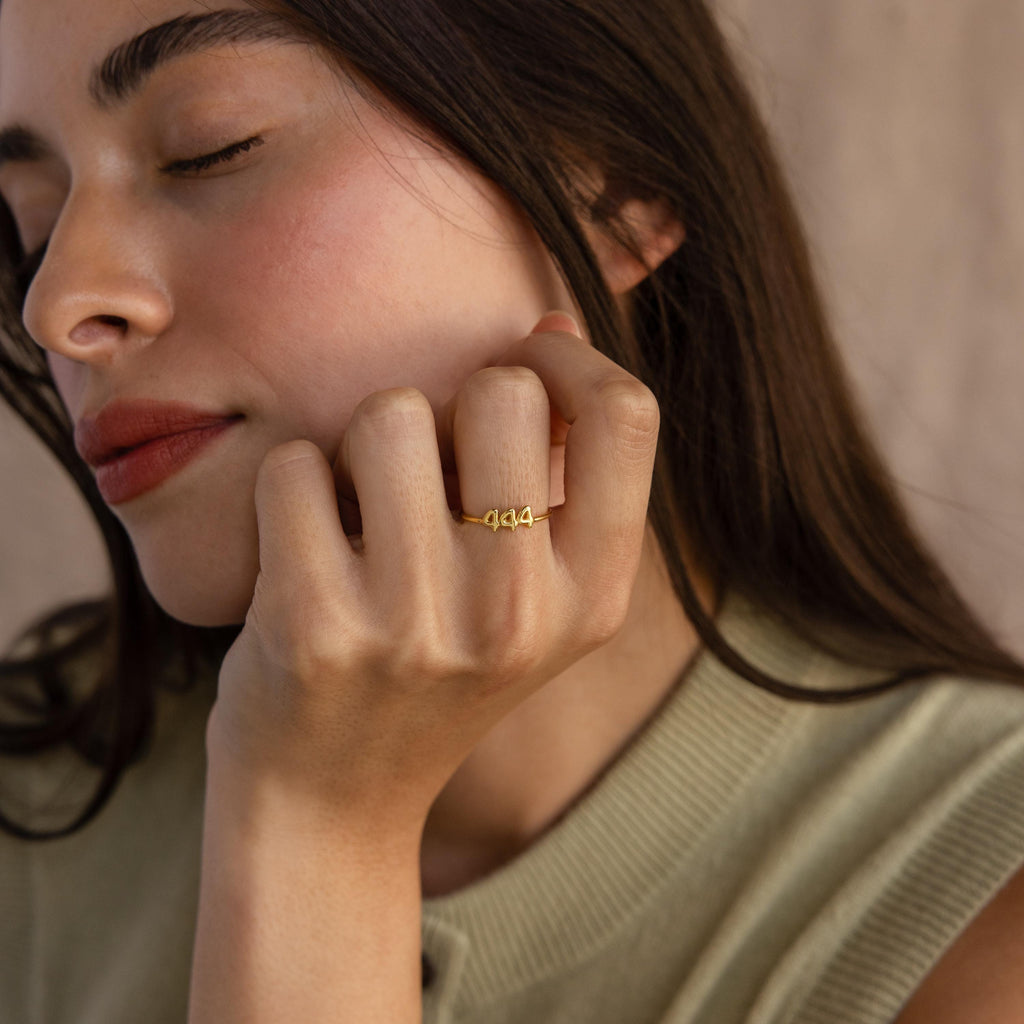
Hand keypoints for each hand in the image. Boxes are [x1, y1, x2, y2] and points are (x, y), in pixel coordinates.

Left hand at [207, 312, 659, 838]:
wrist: (332, 801)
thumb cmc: (432, 673)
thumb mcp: (529, 594)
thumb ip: (555, 466)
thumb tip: (554, 326)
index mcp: (592, 598)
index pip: (627, 415)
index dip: (567, 363)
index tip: (521, 369)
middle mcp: (521, 615)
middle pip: (500, 393)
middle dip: (447, 407)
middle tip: (420, 472)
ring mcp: (419, 626)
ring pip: (387, 415)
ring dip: (360, 446)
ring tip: (359, 515)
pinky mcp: (316, 630)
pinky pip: (295, 464)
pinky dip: (291, 487)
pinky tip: (303, 550)